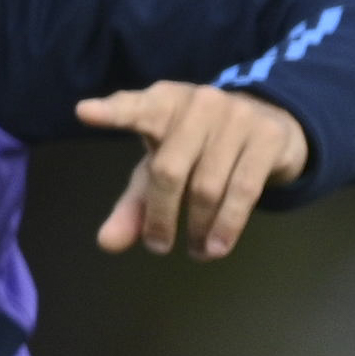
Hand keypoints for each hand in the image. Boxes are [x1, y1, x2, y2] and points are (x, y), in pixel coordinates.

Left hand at [78, 82, 312, 260]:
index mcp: (162, 103)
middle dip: (161, 216)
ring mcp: (236, 116)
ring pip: (207, 186)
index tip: (84, 113)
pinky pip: (243, 190)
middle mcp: (198, 103)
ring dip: (198, 229)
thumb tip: (107, 243)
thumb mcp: (162, 170)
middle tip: (158, 246)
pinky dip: (227, 226)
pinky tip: (217, 247)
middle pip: (169, 170)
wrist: (270, 123)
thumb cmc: (201, 147)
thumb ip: (134, 205)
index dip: (111, 112)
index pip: (134, 108)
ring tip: (196, 252)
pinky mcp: (267, 136)